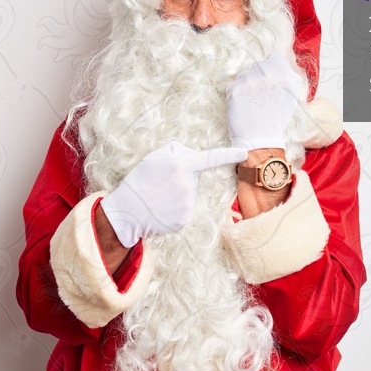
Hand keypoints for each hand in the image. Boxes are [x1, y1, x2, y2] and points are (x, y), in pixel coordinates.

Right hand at [99, 141, 246, 247]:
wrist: (126, 212)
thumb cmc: (139, 181)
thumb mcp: (153, 157)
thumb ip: (177, 151)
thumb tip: (194, 156)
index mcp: (181, 166)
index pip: (211, 158)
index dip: (229, 154)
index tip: (244, 153)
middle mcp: (188, 185)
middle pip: (195, 178)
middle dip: (184, 177)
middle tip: (162, 182)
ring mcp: (187, 204)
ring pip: (190, 194)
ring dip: (179, 194)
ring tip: (159, 197)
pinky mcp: (184, 219)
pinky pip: (185, 209)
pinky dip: (175, 208)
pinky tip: (162, 208)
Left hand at [226, 53, 306, 149]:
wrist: (260, 138)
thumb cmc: (277, 119)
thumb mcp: (292, 95)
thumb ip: (288, 77)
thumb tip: (281, 65)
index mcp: (283, 72)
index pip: (273, 58)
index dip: (271, 68)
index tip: (269, 80)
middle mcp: (265, 73)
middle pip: (257, 67)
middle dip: (257, 78)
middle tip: (260, 96)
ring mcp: (248, 80)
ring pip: (243, 76)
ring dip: (246, 87)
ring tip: (252, 103)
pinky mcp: (234, 89)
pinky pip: (234, 86)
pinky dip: (237, 96)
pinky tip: (244, 107)